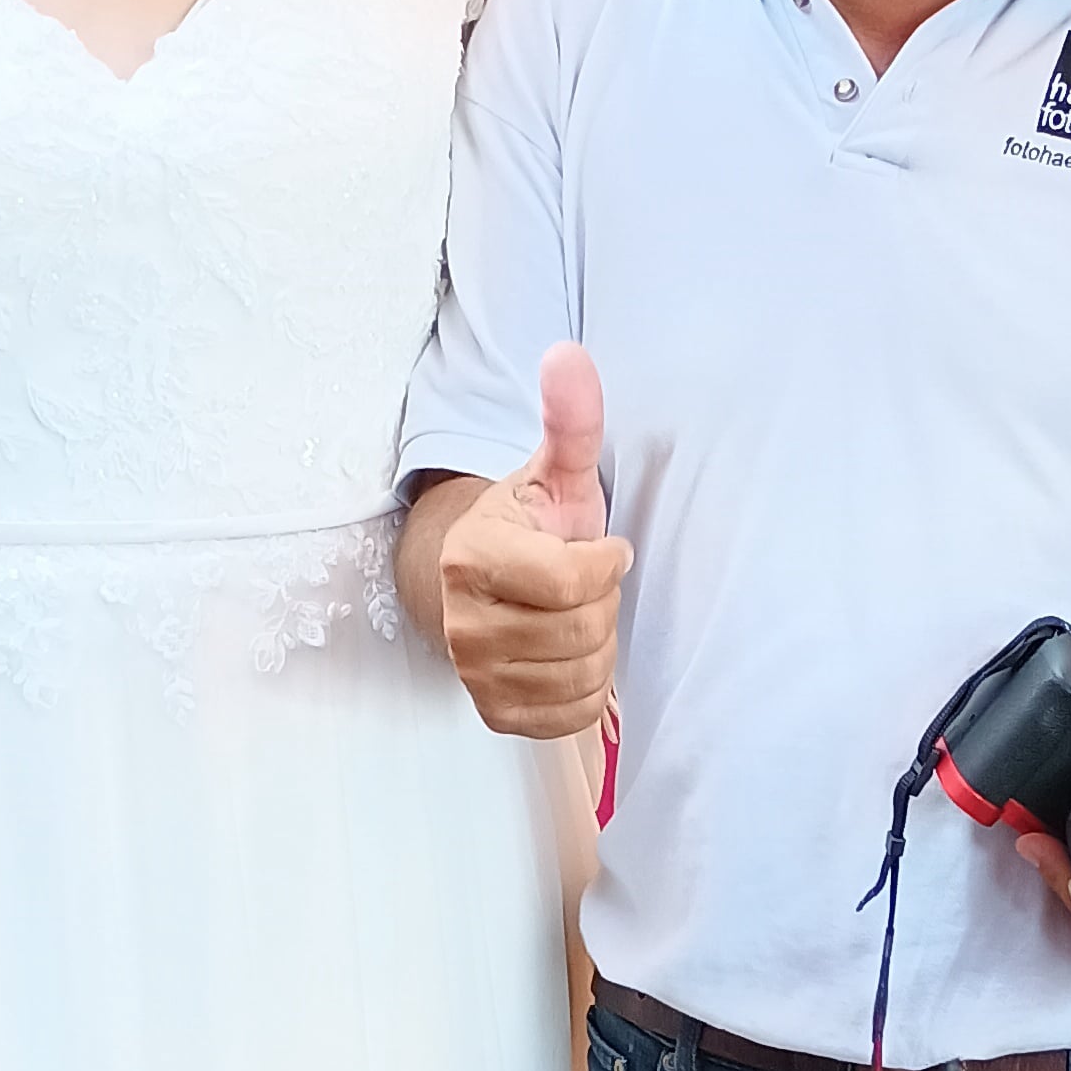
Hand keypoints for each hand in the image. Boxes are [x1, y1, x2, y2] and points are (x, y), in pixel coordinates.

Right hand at [435, 344, 630, 738]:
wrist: (493, 583)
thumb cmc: (536, 525)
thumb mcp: (558, 472)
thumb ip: (571, 420)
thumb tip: (568, 355)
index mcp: (472, 558)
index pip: (574, 582)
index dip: (608, 564)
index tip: (605, 548)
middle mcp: (462, 624)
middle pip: (584, 630)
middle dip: (604, 603)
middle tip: (584, 583)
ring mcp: (474, 675)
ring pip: (583, 674)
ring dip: (599, 644)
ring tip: (576, 614)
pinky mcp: (494, 713)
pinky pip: (572, 715)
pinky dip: (588, 688)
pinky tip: (570, 652)